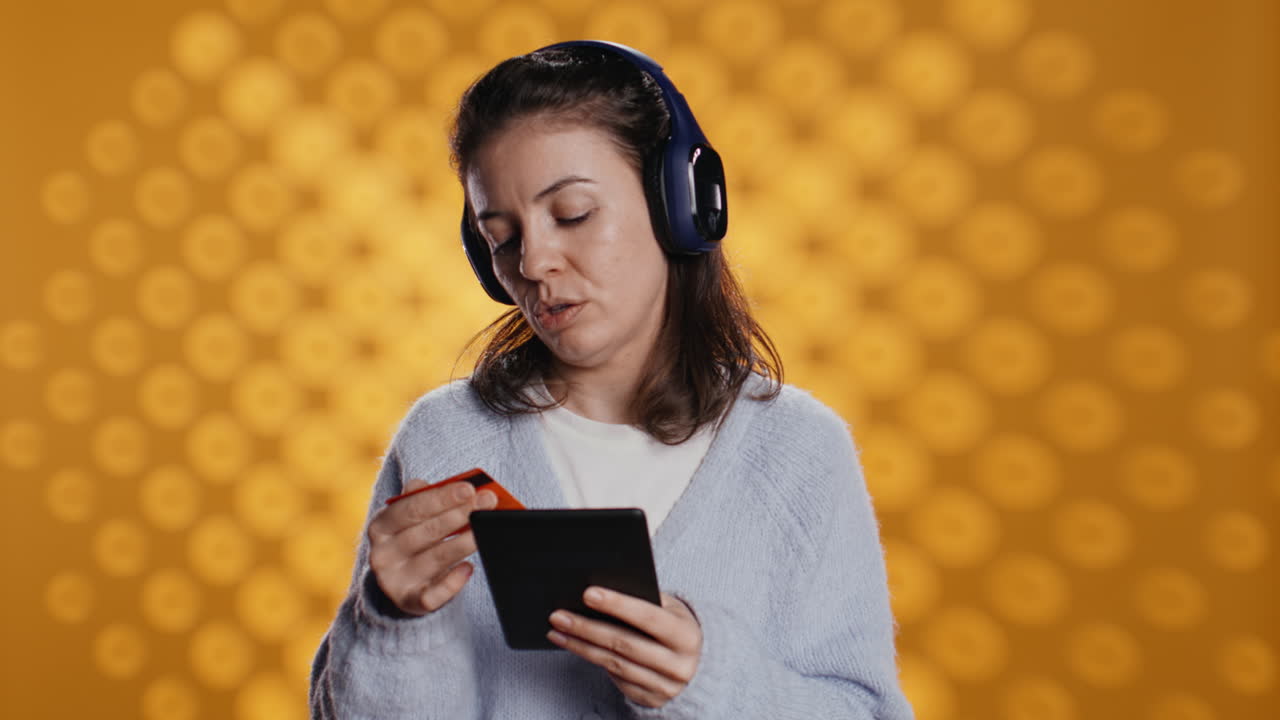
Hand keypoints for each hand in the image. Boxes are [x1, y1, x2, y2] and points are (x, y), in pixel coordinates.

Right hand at [366, 478, 497, 614]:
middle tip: (487, 503)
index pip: (412, 507)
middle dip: (459, 514)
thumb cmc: (415, 538)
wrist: (402, 582)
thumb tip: (450, 485)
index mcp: (381, 525)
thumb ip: (426, 497)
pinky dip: (452, 582)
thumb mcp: (412, 516)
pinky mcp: (409, 601)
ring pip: (435, 559)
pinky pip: (433, 595)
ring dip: (463, 542)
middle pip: (426, 531)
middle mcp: (383, 553)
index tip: (469, 488)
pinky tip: (468, 568)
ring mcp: (394, 579)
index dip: (442, 497)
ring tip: (484, 530)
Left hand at [548, 588, 701, 707]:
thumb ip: (648, 599)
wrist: (700, 667)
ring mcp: (664, 686)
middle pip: (624, 643)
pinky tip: (574, 646)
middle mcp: (678, 665)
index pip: (648, 617)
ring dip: (581, 646)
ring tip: (557, 630)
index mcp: (686, 636)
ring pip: (614, 664)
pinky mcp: (650, 699)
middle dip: (587, 628)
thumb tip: (605, 590)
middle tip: (559, 615)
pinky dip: (592, 660)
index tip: (588, 593)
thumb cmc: (677, 628)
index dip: (617, 604)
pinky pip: (615, 679)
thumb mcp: (674, 610)